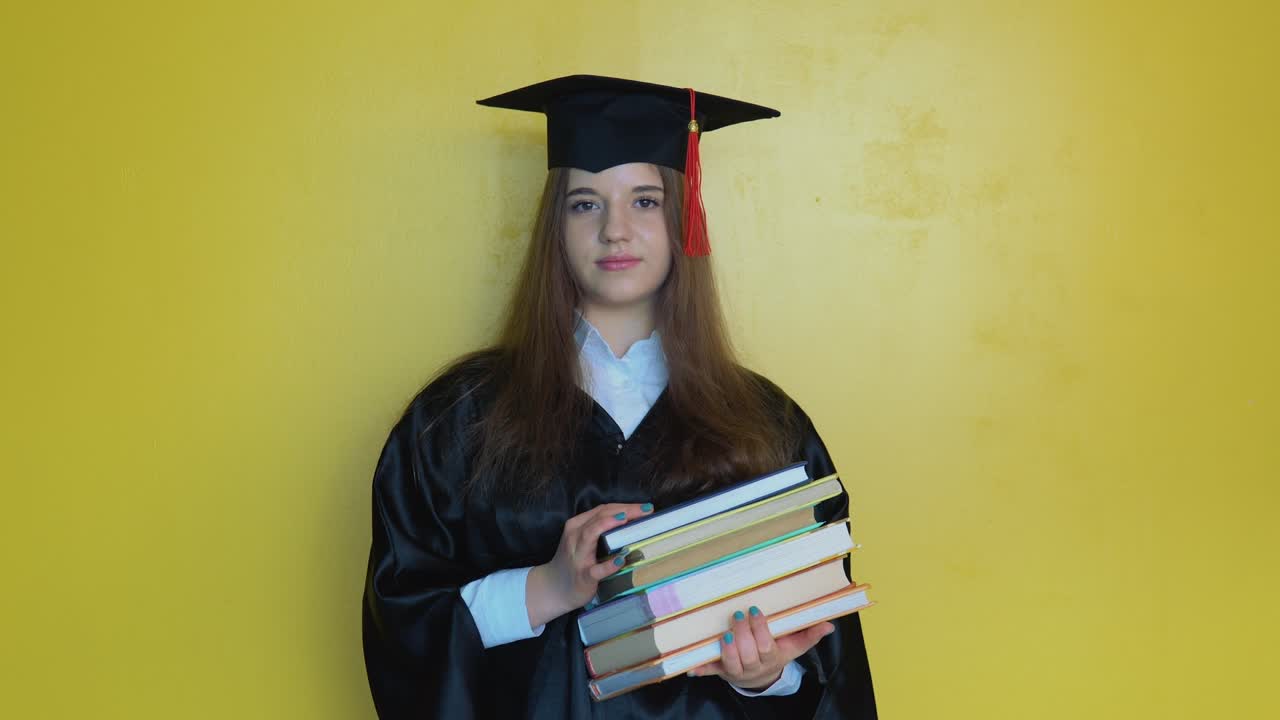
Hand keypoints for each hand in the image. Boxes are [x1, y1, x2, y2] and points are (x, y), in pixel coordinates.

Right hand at [525, 502, 652, 627]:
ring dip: (608, 525)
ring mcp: (578, 557)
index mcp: (576, 526)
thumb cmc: (573, 562)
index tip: (645, 507)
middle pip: (599, 517)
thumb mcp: (581, 541)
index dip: (624, 506)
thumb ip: (599, 530)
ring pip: (590, 535)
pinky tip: (622, 559)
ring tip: (626, 520)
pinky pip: (596, 569)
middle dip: (623, 511)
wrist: (553, 589)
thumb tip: (632, 523)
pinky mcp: (583, 576)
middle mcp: (575, 537)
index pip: (602, 510)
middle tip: (646, 510)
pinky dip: (609, 564)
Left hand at [687, 606, 834, 690]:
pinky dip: (702, 669)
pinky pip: (712, 671)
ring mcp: (737, 671)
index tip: (754, 610)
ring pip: (732, 663)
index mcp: (772, 658)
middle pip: (749, 654)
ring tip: (725, 633)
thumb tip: (829, 624)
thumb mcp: (795, 646)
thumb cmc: (778, 653)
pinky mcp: (722, 671)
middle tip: (738, 615)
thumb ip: (810, 634)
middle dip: (743, 634)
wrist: (763, 677)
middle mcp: (754, 667)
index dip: (760, 630)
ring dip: (727, 649)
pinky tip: (692, 668)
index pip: (766, 646)